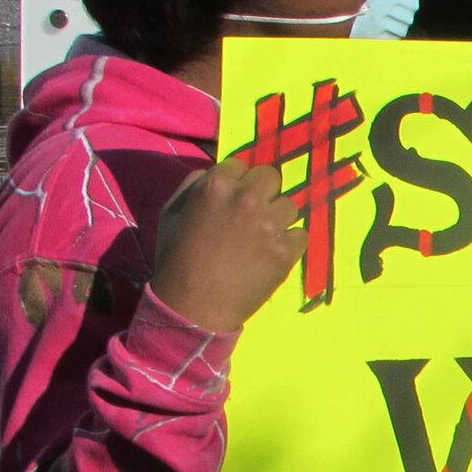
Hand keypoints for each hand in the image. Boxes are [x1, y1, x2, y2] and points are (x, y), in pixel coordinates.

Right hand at [148, 157, 303, 332]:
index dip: (236, 180)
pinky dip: (289, 242)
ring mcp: (270, 225)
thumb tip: (220, 173)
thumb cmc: (177, 259)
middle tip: (252, 212)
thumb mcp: (171, 212)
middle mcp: (247, 199)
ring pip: (289, 205)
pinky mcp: (287, 250)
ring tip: (261, 236)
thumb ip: (195, 184)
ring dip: (277, 217)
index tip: (232, 197)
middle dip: (262, 191)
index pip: (240, 164)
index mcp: (216, 186)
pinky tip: (272, 253)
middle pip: (271, 177)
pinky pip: (300, 233)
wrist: (194, 306)